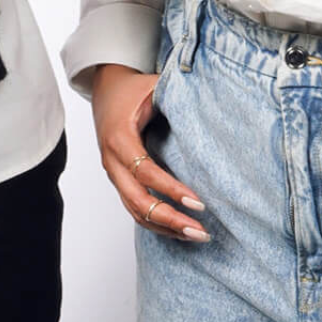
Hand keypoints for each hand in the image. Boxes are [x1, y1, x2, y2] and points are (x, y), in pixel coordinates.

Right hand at [91, 63, 206, 240]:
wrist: (106, 89)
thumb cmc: (133, 88)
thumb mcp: (155, 86)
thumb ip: (178, 97)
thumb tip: (215, 107)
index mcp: (119, 137)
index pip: (145, 171)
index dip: (171, 189)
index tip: (198, 202)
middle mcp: (112, 160)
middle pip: (137, 201)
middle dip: (170, 219)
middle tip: (200, 230)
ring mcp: (113, 174)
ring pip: (134, 211)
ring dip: (164, 227)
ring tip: (196, 235)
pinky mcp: (119, 180)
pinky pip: (134, 208)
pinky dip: (156, 223)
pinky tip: (180, 229)